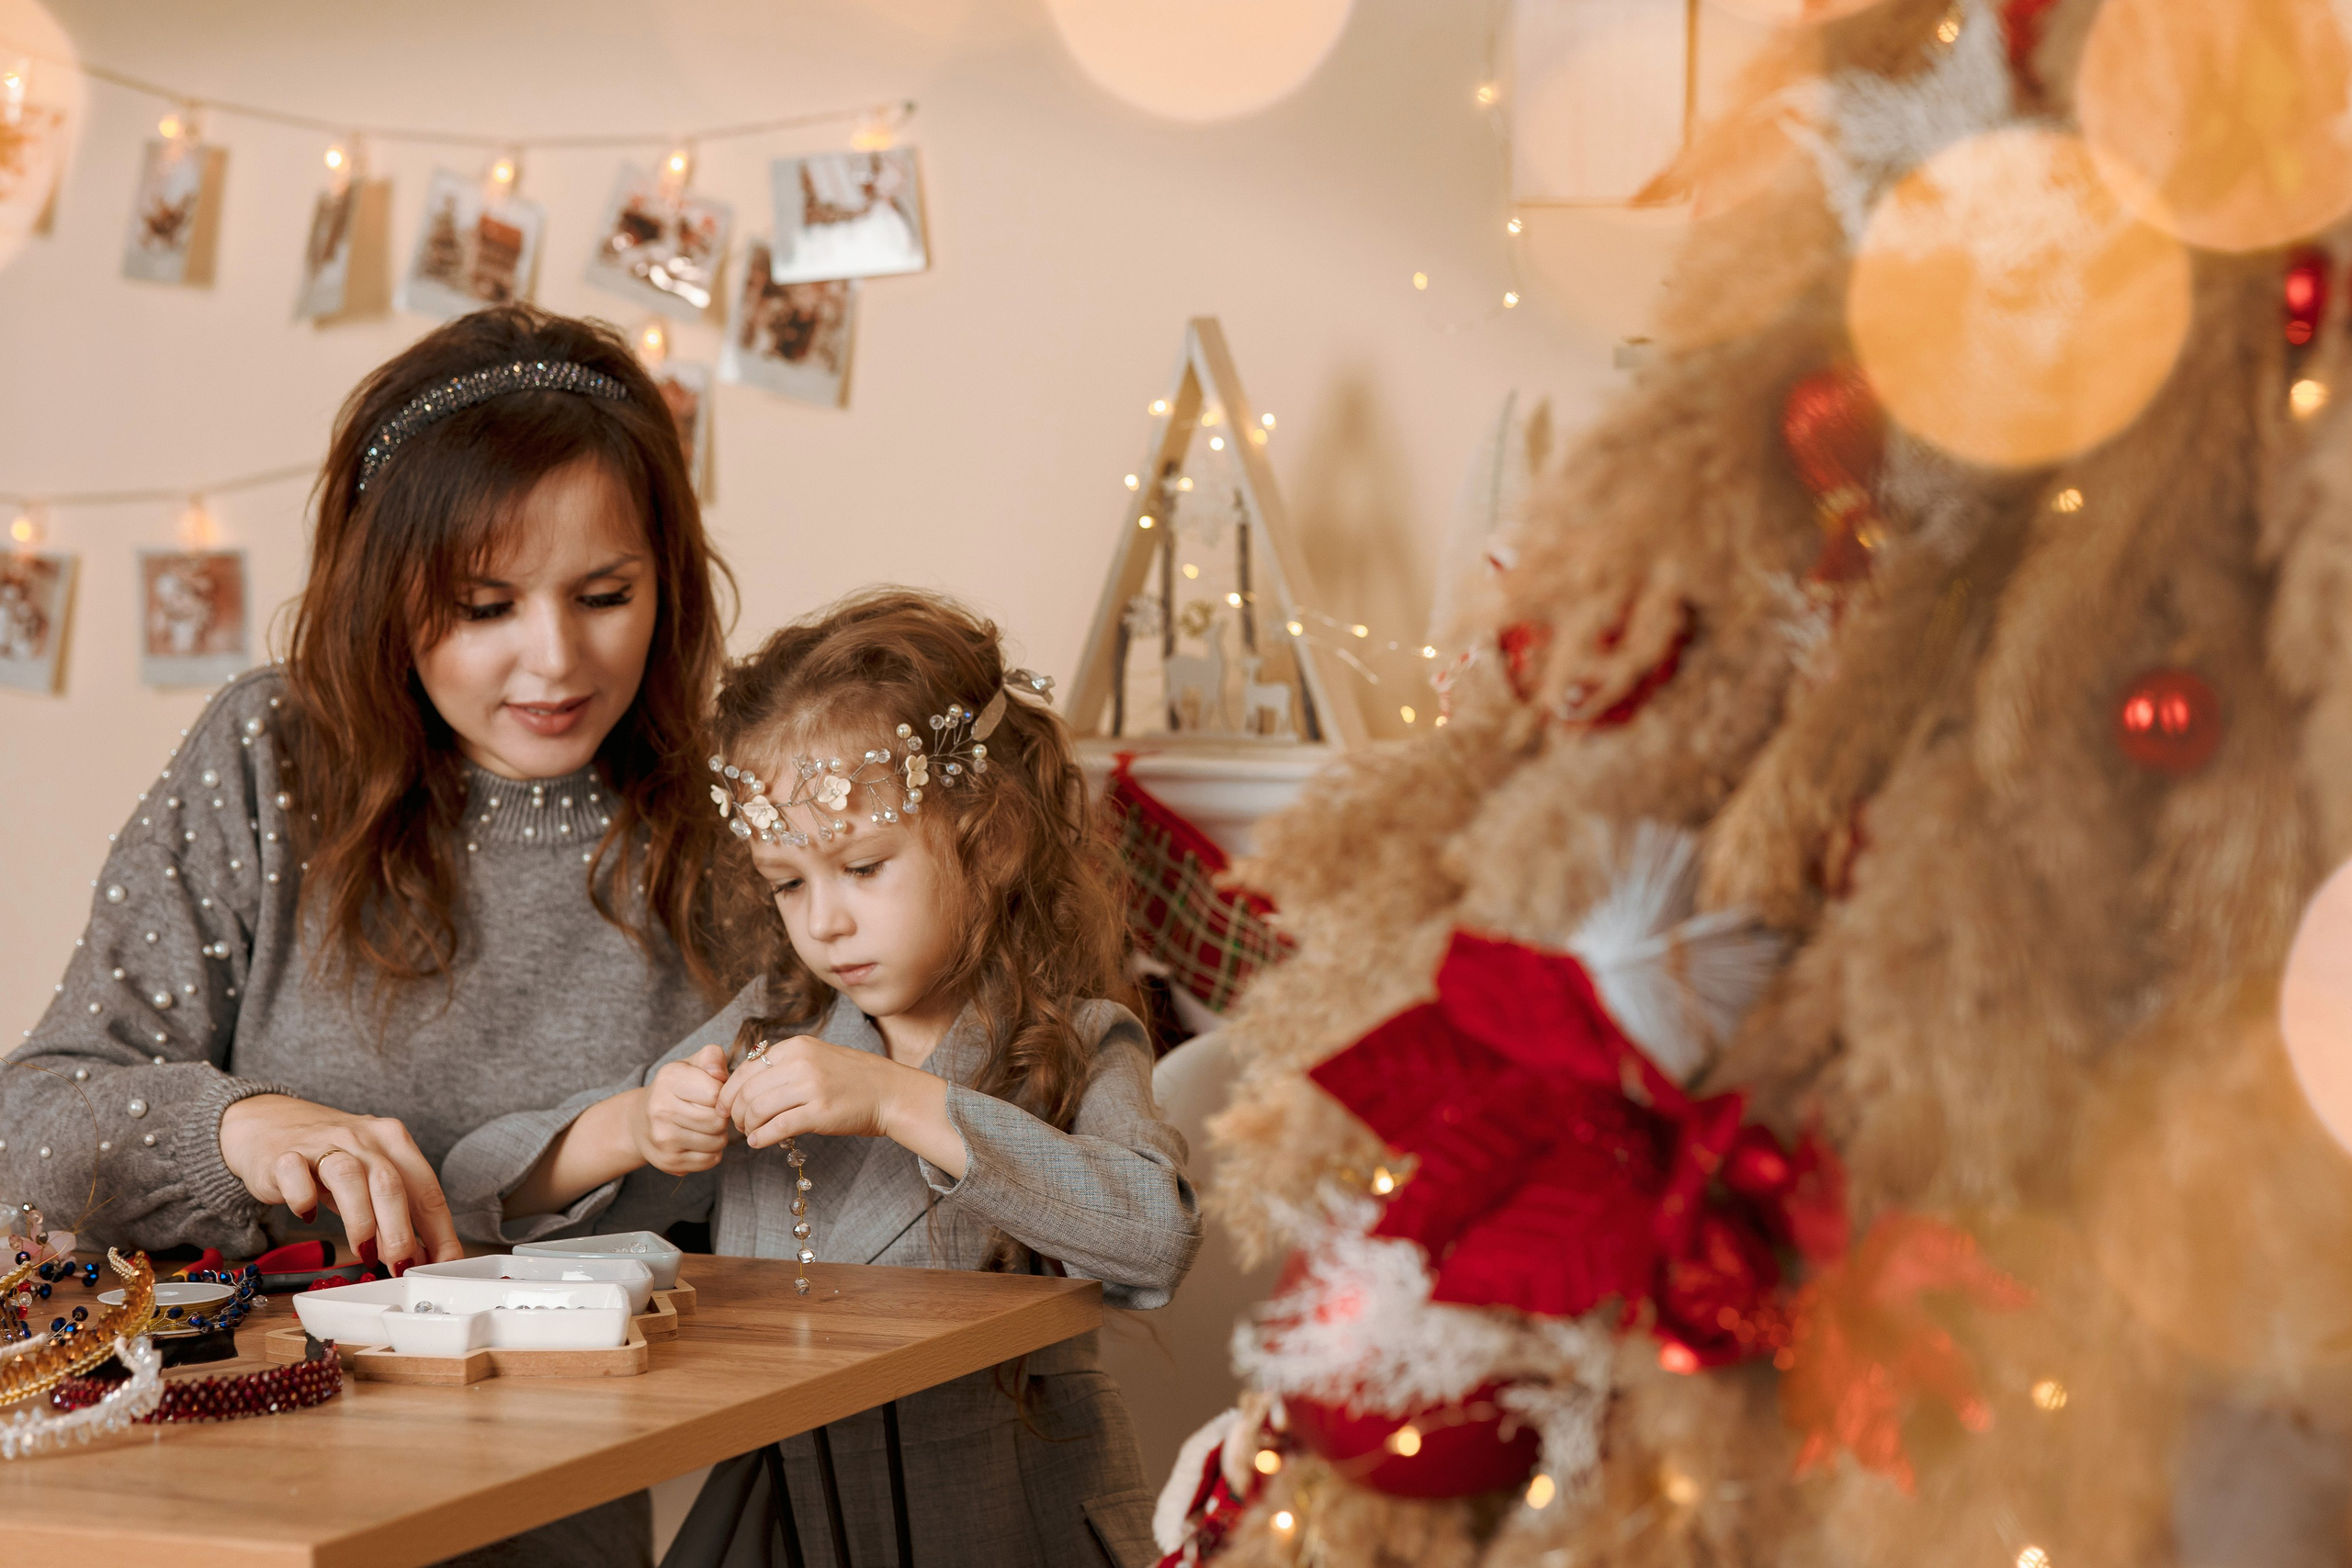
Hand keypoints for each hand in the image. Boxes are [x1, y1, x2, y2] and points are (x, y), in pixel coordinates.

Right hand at [217, 1094, 463, 1266]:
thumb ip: (394, 1211)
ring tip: (364, 1252)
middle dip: (401, 1232)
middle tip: (401, 1267)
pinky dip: (303, 1200)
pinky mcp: (283, 1156)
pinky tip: (307, 1216)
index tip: (443, 1265)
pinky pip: (296, 1177)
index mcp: (394, 1141)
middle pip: (392, 1184)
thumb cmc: (331, 1157)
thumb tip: (419, 1258)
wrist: (270, 1123)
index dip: (439, 1232)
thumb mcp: (370, 1176)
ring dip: (361, 1222)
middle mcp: (362, 1137)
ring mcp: (322, 1144)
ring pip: (350, 1178)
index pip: (427, 1190)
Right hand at [631, 1045, 730, 1174]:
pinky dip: (712, 1152)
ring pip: (717, 1142)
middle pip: (717, 1121)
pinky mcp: (668, 1161)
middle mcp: (660, 1110)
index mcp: (668, 1080)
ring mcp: (662, 1139)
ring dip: (719, 1135)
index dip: (721, 1095)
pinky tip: (699, 1141)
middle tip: (711, 1112)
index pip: (716, 1094)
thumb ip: (711, 1058)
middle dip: (722, 1117)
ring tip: (705, 1126)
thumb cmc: (675, 1089)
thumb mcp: (690, 1065)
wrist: (640, 1121)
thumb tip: (720, 1074)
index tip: (712, 1093)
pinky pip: (711, 1160)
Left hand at [718, 1035, 965, 1177]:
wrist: (890, 1093)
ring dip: (747, 1126)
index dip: (730, 1091)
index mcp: (797, 1046)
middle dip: (735, 1112)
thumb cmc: (852, 1079)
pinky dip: (761, 1137)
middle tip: (737, 1125)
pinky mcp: (820, 1112)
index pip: (746, 1068)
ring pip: (758, 1108)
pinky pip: (778, 1127)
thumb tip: (745, 1084)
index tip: (727, 1107)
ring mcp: (811, 1087)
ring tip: (749, 1134)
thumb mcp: (816, 1058)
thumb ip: (784, 1065)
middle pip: (748, 1090)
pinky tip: (759, 1142)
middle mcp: (801, 1062)